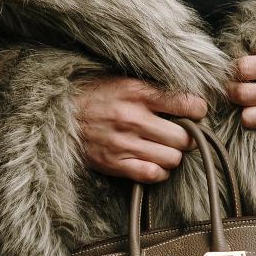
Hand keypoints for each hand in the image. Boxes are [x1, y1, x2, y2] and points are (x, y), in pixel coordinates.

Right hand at [74, 75, 207, 183]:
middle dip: (188, 137)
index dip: (197, 110)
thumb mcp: (123, 80)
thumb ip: (152, 88)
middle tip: (182, 134)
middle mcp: (132, 118)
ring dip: (173, 155)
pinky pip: (152, 175)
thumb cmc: (94, 94)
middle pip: (183, 137)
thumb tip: (186, 99)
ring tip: (165, 148)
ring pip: (172, 159)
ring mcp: (123, 143)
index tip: (195, 112)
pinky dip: (159, 171)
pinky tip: (154, 163)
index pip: (186, 104)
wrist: (57, 114)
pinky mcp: (114, 163)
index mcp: (137, 92)